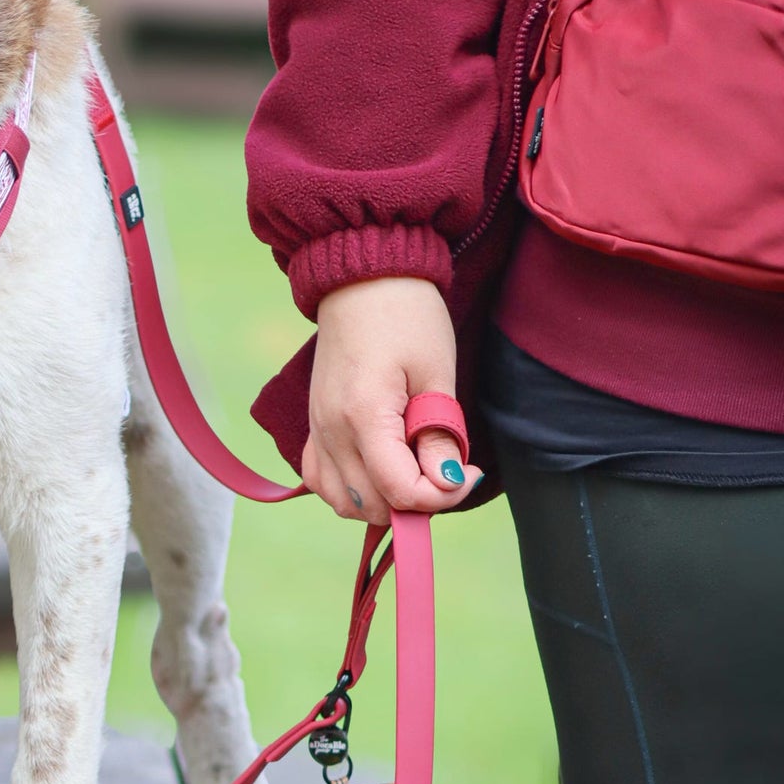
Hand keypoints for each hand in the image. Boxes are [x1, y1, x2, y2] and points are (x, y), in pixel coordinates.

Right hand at [303, 277, 481, 524]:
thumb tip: (447, 482)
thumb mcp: (436, 374)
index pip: (400, 491)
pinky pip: (321, 480)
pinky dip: (350, 488)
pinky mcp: (314, 424)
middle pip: (370, 505)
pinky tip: (378, 469)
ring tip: (413, 470)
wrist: (363, 278)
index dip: (443, 495)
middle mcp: (331, 430)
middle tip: (444, 468)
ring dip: (382, 501)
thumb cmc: (406, 316)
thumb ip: (439, 435)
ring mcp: (317, 429)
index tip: (469, 472)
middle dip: (415, 502)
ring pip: (343, 502)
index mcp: (363, 415)